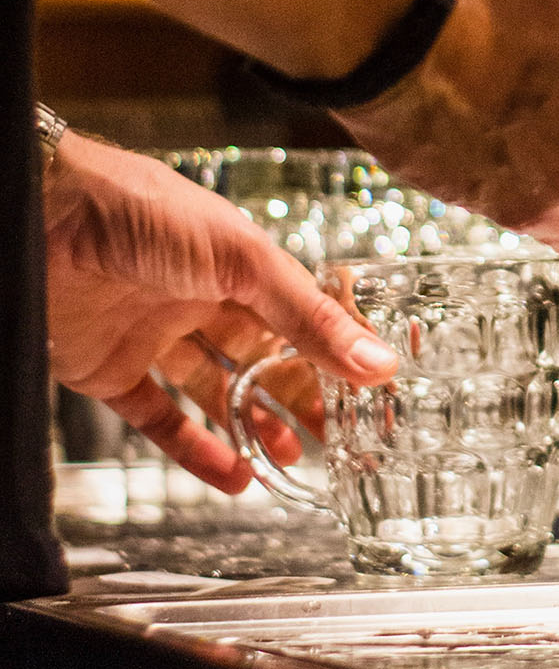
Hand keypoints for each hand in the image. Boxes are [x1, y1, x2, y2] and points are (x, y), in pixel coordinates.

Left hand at [44, 134, 398, 491]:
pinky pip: (158, 418)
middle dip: (299, 394)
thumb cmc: (150, 213)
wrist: (48, 216)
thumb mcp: (246, 262)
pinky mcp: (110, 369)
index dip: (333, 349)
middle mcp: (202, 298)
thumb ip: (309, 317)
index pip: (300, 313)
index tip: (369, 386)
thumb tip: (378, 362)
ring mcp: (156, 334)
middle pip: (262, 355)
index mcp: (241, 263)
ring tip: (292, 457)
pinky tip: (232, 476)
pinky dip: (194, 450)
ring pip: (215, 389)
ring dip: (252, 424)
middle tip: (336, 432)